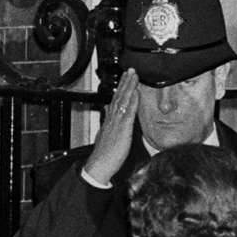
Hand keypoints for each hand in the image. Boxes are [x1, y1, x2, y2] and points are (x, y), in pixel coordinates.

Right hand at [84, 67, 138, 185]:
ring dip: (129, 87)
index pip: (115, 101)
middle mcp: (112, 119)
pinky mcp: (122, 129)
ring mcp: (116, 122)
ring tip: (134, 75)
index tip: (125, 79)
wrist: (100, 166)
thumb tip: (113, 122)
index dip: (120, 89)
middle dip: (125, 82)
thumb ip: (111, 128)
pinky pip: (128, 112)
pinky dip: (132, 101)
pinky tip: (136, 92)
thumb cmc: (105, 157)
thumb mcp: (107, 139)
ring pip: (123, 100)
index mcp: (109, 121)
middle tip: (130, 70)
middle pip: (118, 97)